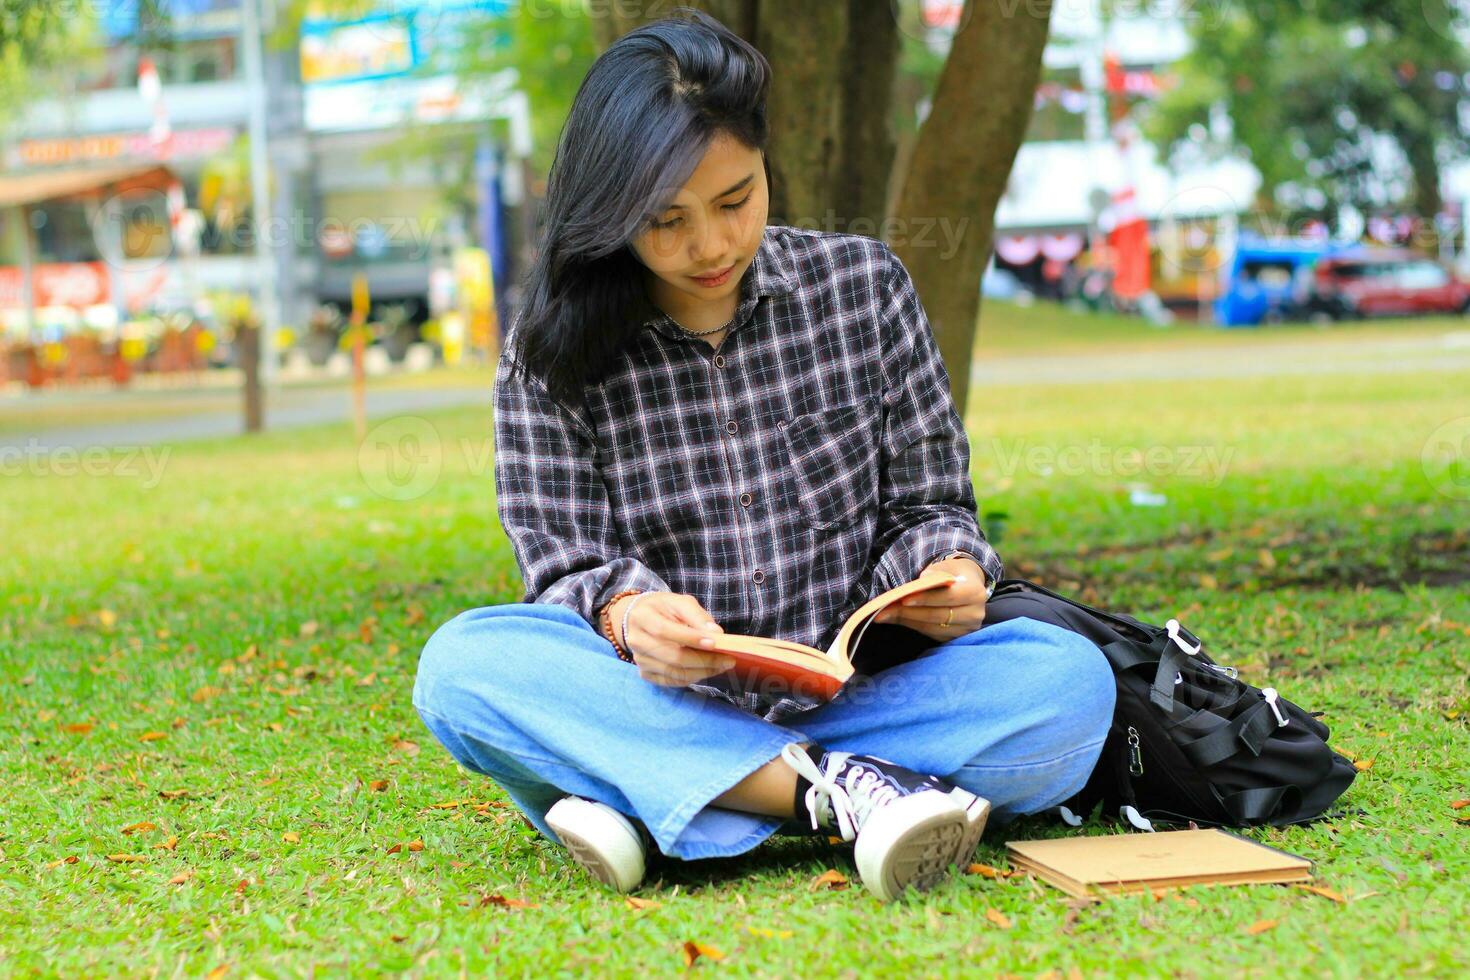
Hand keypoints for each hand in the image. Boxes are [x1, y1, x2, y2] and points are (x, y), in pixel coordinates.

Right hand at [612, 592, 735, 686]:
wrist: (638, 619)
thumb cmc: (663, 608)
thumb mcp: (679, 602)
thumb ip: (697, 615)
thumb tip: (716, 634)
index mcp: (642, 617)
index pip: (665, 631)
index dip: (690, 639)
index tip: (714, 643)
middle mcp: (637, 641)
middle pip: (672, 657)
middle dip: (703, 660)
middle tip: (728, 660)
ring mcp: (640, 660)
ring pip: (674, 673)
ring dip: (702, 672)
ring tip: (721, 666)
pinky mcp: (645, 673)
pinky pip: (671, 681)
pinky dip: (691, 678)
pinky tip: (706, 671)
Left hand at [871, 556, 987, 642]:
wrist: (968, 586)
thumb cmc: (954, 574)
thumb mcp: (947, 566)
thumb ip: (936, 572)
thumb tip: (923, 579)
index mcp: (975, 592)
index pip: (948, 597)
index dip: (926, 598)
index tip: (904, 599)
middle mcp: (975, 614)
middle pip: (938, 615)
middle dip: (909, 613)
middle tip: (885, 609)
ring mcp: (966, 629)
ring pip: (932, 628)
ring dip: (906, 621)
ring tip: (885, 614)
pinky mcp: (956, 638)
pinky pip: (931, 634)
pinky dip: (912, 626)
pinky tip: (897, 619)